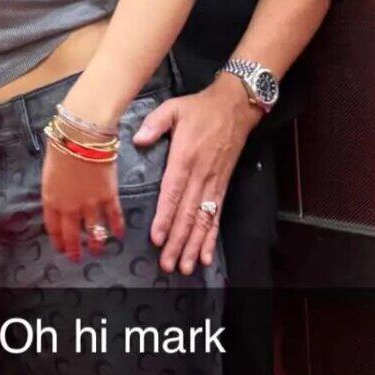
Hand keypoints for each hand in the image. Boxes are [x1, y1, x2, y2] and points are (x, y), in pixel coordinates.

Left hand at [42, 143, 125, 263]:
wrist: (81, 136)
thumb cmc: (61, 146)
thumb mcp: (49, 171)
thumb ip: (55, 189)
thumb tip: (60, 196)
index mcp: (52, 199)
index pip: (53, 227)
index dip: (58, 240)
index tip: (61, 248)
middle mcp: (70, 207)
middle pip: (72, 235)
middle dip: (75, 249)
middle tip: (77, 258)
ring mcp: (91, 204)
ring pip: (94, 231)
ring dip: (96, 243)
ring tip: (98, 251)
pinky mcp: (109, 196)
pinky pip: (114, 217)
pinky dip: (116, 227)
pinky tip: (118, 234)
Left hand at [134, 77, 257, 273]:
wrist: (236, 106)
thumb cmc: (200, 108)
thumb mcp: (174, 108)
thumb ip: (155, 123)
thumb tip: (138, 139)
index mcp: (185, 158)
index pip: (173, 193)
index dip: (166, 217)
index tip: (158, 238)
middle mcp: (200, 175)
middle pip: (187, 214)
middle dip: (178, 241)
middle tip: (168, 265)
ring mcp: (213, 183)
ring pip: (203, 220)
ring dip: (194, 245)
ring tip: (186, 267)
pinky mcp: (222, 187)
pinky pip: (216, 216)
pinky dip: (211, 237)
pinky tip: (206, 256)